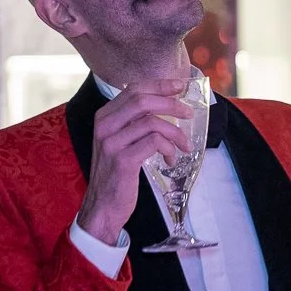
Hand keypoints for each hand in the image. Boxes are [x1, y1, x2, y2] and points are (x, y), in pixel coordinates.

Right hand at [78, 80, 191, 245]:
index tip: (180, 86)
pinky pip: (154, 143)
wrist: (102, 205)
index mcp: (104, 116)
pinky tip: (170, 160)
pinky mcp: (123, 160)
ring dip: (175, 133)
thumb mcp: (119, 141)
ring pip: (152, 122)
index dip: (159, 85)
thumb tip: (163, 104)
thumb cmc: (116, 173)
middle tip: (188, 114)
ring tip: (183, 146)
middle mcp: (105, 125)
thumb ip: (133, 122)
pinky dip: (169, 149)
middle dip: (171, 104)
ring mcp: (112, 142)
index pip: (133, 90)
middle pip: (142, 101)